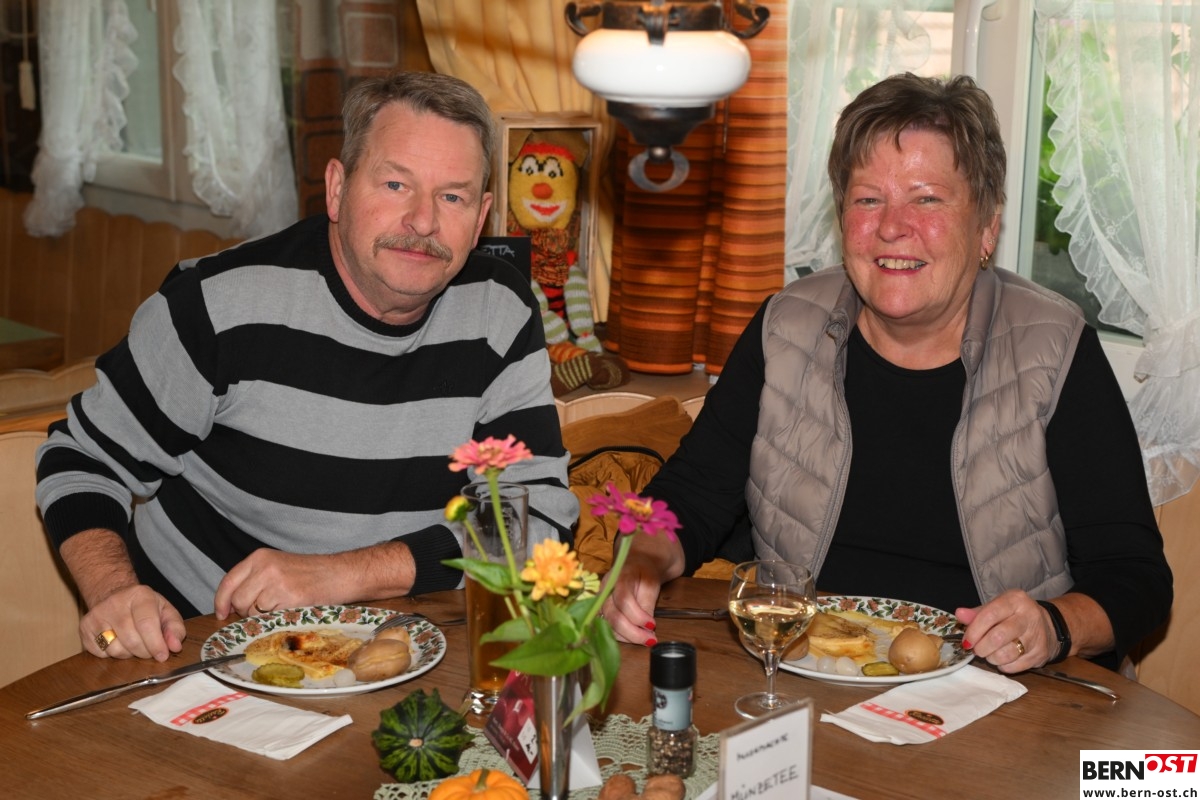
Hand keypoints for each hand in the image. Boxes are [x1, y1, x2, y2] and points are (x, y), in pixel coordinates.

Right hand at [81, 584, 185, 661]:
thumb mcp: (166, 611)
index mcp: (140, 595)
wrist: (113, 596)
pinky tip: (119, 642)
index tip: (163, 656)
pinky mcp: (84, 628)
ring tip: (134, 643)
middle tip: (150, 651)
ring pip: (115, 649)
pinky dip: (113, 655)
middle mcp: (115, 603)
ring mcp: (96, 615)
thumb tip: (175, 647)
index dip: (156, 644)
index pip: (146, 624)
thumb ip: (175, 628)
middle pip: (131, 640)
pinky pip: (101, 654)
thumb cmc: (145, 608)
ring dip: (129, 654)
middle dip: (145, 652)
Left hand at [214, 549, 342, 619]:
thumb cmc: (310, 573)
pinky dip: (276, 620)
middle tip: (264, 609)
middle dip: (246, 611)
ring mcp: (277, 582)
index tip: (222, 613)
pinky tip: (289, 610)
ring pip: (253, 612)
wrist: (339, 574)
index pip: (228, 581)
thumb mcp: (277, 566)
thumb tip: (230, 603)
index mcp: (260, 557)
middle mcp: (265, 567)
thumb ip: (254, 579)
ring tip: (281, 607)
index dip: (221, 601)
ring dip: (263, 616)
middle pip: (239, 600)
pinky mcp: (289, 597)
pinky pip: (269, 618)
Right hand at [600, 557, 662, 645]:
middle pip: (613, 617)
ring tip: (646, 639)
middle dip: (633, 633)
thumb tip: (647, 628)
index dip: (637, 616)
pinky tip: (636, 637)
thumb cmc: (644, 573)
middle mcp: (604, 591)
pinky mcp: (602, 611)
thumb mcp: (651, 583)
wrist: (635, 564)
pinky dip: (623, 636)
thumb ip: (647, 603)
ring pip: (610, 626)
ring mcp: (600, 602)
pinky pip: (609, 628)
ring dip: (628, 637)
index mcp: (618, 578)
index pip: (624, 600)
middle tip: (651, 640)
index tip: (653, 625)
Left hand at [956, 589, 1054, 671]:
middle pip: (998, 637)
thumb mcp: (996, 607)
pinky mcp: (1040, 654)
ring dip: (991, 658)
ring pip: (1007, 654)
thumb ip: (977, 613)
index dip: (974, 630)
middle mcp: (1028, 616)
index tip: (966, 641)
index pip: (990, 615)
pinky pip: (1015, 666)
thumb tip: (959, 614)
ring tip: (989, 654)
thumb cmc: (1014, 616)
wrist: (1047, 626)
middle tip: (977, 649)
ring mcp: (1037, 636)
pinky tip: (1002, 659)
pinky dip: (1003, 666)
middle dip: (982, 647)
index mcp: (1015, 600)